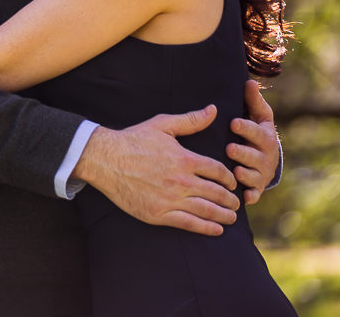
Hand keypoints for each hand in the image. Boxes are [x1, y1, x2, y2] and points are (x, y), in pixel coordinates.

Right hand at [73, 105, 239, 236]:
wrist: (104, 159)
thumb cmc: (132, 140)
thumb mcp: (162, 125)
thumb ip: (190, 120)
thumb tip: (213, 109)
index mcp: (185, 159)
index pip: (218, 172)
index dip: (229, 178)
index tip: (231, 183)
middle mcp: (182, 181)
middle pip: (217, 193)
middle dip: (230, 199)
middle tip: (236, 203)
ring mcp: (170, 199)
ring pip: (207, 210)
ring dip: (224, 215)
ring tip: (231, 217)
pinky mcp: (159, 213)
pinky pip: (190, 224)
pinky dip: (207, 228)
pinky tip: (217, 229)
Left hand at [229, 79, 279, 204]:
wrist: (265, 157)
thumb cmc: (256, 131)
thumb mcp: (257, 115)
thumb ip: (253, 101)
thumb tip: (249, 81)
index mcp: (265, 137)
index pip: (257, 132)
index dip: (246, 128)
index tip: (233, 123)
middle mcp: (266, 156)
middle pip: (256, 156)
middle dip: (244, 152)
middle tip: (230, 148)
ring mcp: (262, 173)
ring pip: (255, 176)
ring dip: (246, 174)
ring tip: (235, 171)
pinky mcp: (257, 188)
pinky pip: (254, 193)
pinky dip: (250, 195)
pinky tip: (244, 197)